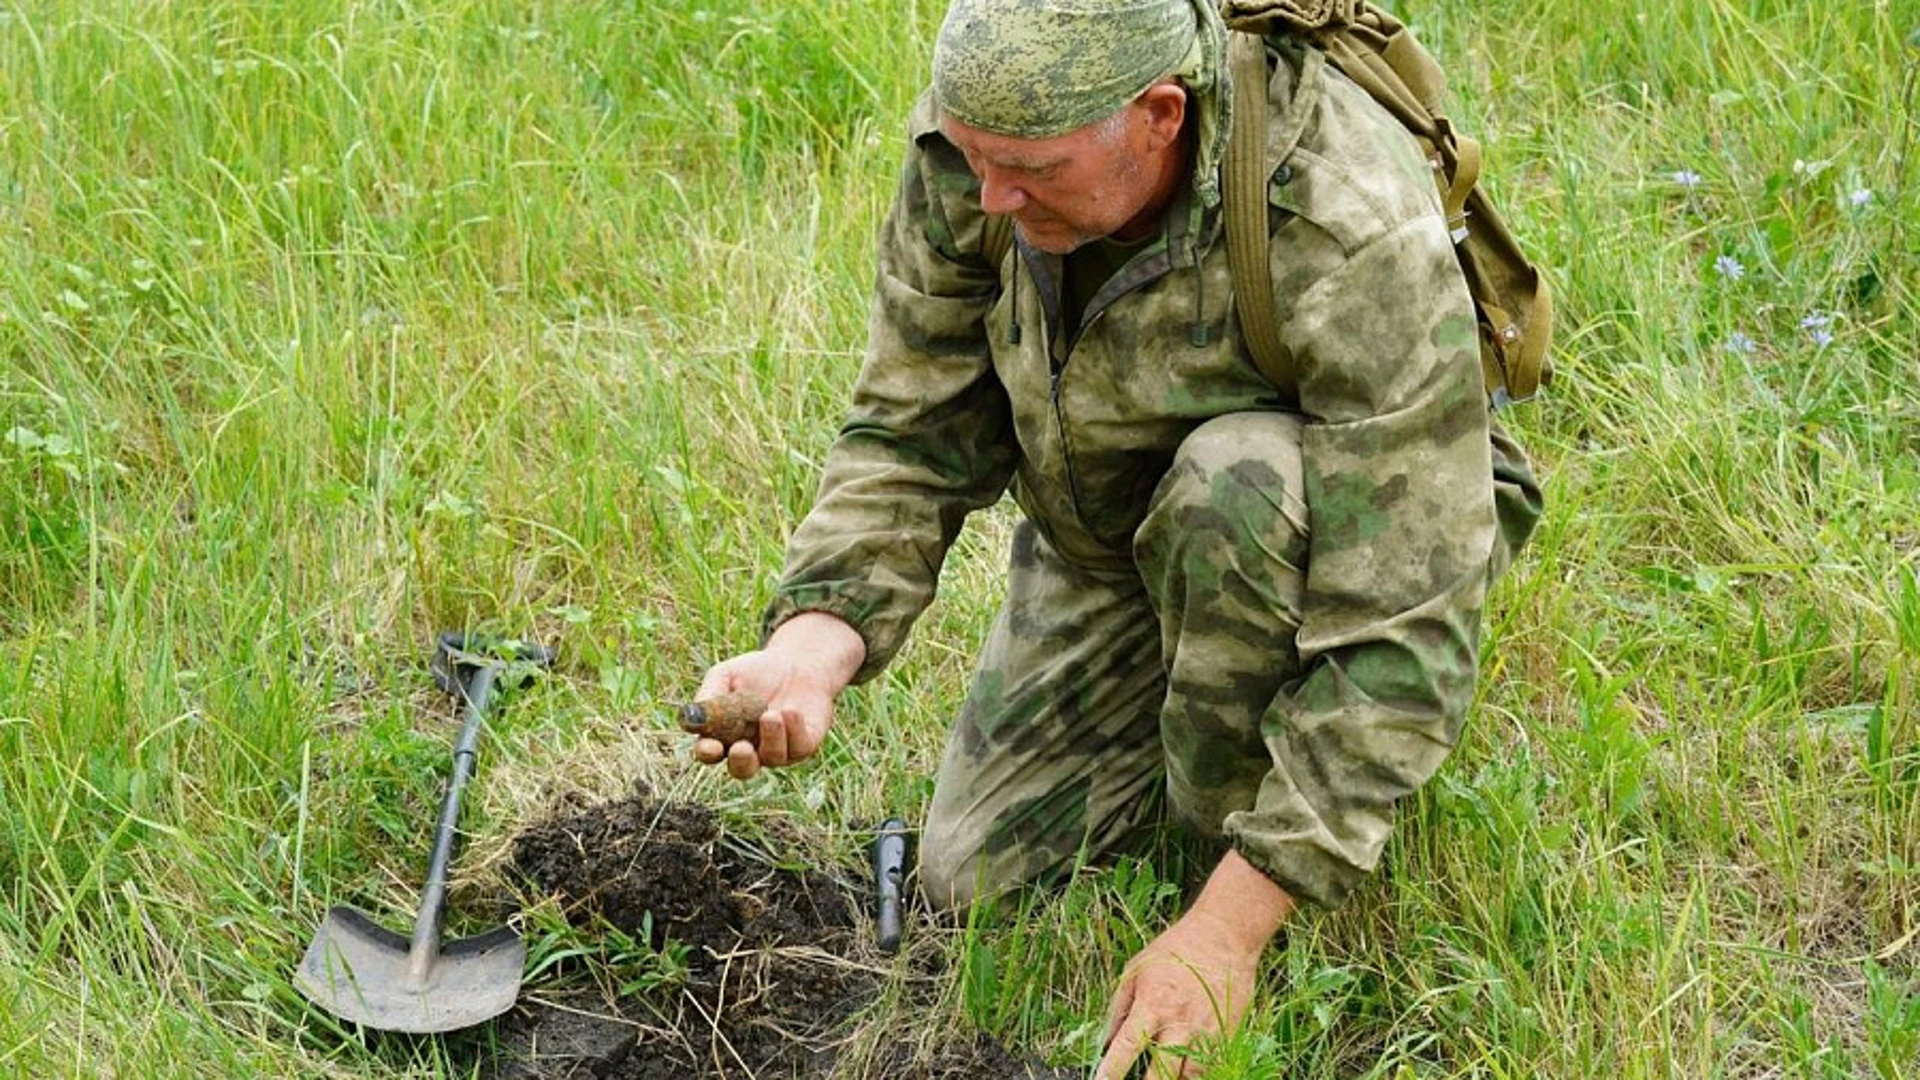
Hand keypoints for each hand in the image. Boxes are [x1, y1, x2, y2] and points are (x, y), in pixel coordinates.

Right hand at [691, 612, 863, 779]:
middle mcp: (750, 748)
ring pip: (772, 757)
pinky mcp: (803, 744)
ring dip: (771, 737)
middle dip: (741, 762)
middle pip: (741, 769)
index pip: (709, 753)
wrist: (797, 663)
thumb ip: (710, 694)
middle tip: (742, 747)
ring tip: (772, 714)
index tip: (710, 746)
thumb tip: (692, 714)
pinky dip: (794, 729)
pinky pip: (798, 746)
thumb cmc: (756, 672)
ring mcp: (778, 749)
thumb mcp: (727, 675)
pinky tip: (791, 710)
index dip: (707, 753)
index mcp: (724, 735)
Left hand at [1096, 852, 1293, 1078]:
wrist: (1223, 937)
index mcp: (1152, 1004)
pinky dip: (1195, 1074)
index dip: (1111, 1071)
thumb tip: (1104, 1041)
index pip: (1126, 1046)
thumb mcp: (1136, 969)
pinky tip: (1184, 1069)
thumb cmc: (1175, 950)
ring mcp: (1206, 1031)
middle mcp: (1179, 1022)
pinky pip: (1210, 1068)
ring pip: (1188, 1077)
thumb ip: (1118, 1007)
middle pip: (1160, 1073)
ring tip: (1163, 1073)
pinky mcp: (1226, 1035)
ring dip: (1172, 1079)